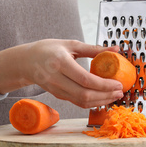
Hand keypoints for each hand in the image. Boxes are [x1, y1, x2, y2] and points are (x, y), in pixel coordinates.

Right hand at [0, 39, 123, 107]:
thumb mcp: (70, 44)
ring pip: (81, 102)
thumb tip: (115, 49)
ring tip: (114, 95)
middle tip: (119, 92)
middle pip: (84, 94)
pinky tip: (102, 97)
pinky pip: (76, 102)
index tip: (117, 83)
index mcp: (60, 62)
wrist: (26, 61)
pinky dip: (91, 102)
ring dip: (100, 101)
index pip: (85, 79)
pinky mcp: (57, 95)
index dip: (104, 85)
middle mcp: (56, 78)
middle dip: (105, 95)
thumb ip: (93, 48)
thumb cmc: (48, 49)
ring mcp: (55, 89)